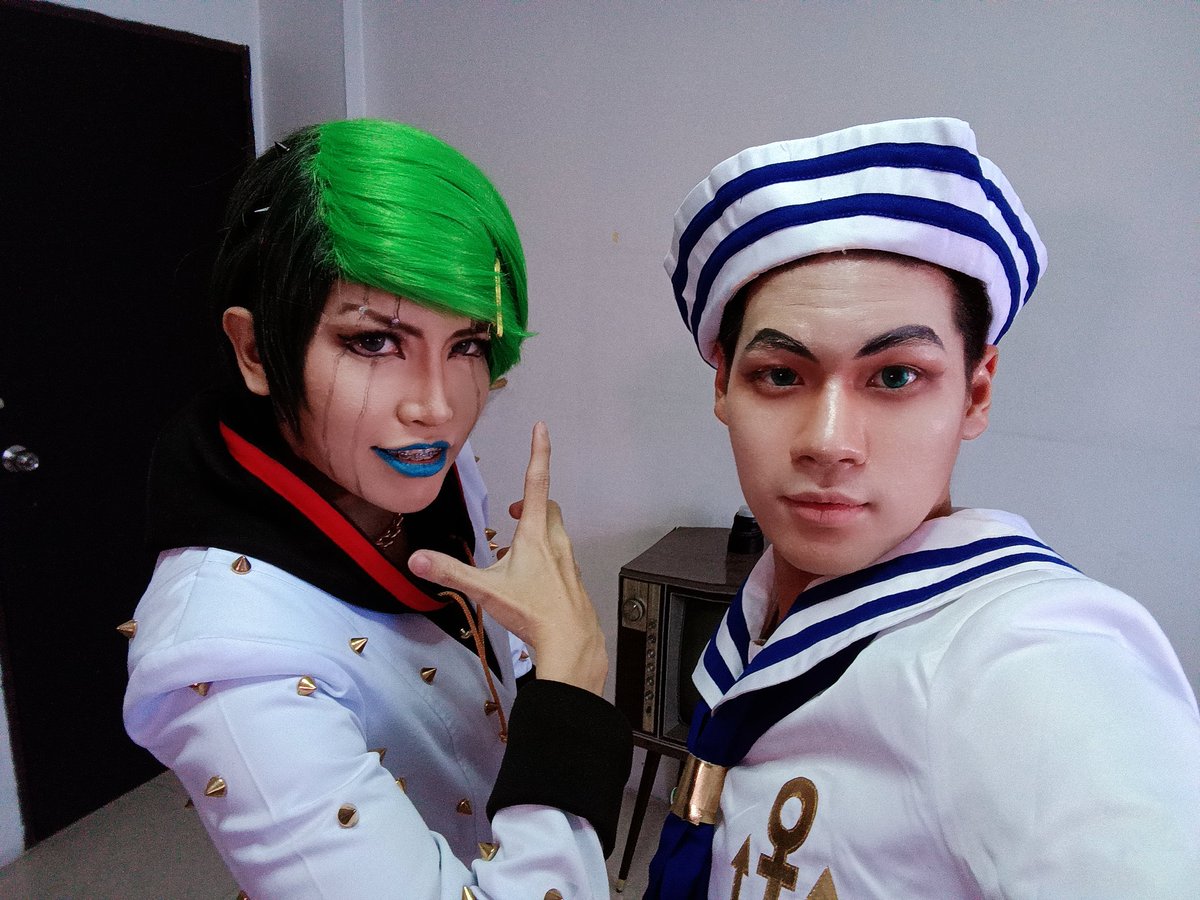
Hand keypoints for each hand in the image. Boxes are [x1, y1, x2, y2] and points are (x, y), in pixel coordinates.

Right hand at [409, 423, 606, 694]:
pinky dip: (547, 558)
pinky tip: (533, 581)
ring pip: (555, 534)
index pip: (536, 482)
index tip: (541, 428)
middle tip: (511, 513)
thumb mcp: (485, 590)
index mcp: (535, 535)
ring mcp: (569, 562)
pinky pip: (562, 559)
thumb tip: (418, 560)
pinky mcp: (574, 581)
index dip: (538, 452)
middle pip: (546, 508)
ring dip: (537, 533)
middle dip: (529, 503)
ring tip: (515, 553)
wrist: (572, 642)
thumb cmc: (534, 613)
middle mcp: (556, 543)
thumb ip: (450, 573)